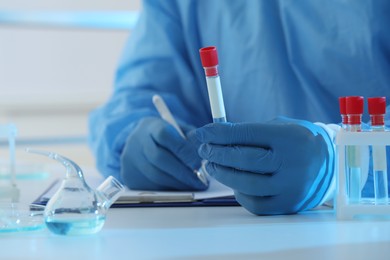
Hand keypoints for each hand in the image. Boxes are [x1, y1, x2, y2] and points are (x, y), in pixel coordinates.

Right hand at [120, 117, 207, 190]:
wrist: (138, 141)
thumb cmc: (165, 136)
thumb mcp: (178, 130)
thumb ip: (190, 138)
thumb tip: (203, 151)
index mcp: (151, 126)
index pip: (165, 135)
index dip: (183, 150)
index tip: (199, 162)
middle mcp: (137, 141)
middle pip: (159, 158)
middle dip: (182, 172)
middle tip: (200, 180)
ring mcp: (130, 159)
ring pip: (155, 175)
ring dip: (178, 184)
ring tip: (193, 186)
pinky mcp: (129, 175)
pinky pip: (150, 186)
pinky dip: (168, 189)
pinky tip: (180, 188)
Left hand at [196, 116, 334, 214]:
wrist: (330, 165)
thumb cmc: (296, 141)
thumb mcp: (278, 127)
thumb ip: (248, 132)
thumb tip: (214, 136)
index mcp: (290, 138)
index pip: (245, 134)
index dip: (219, 134)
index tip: (202, 133)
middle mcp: (292, 164)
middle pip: (244, 160)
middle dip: (217, 154)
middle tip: (204, 149)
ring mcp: (291, 188)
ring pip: (245, 184)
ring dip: (222, 174)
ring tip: (212, 165)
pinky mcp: (287, 205)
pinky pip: (254, 203)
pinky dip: (239, 192)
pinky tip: (234, 181)